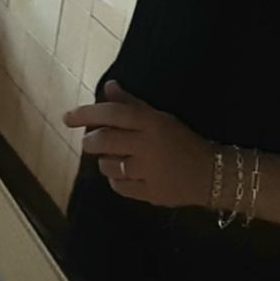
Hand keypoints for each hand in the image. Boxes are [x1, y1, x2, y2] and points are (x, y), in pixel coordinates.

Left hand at [64, 81, 215, 209]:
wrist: (212, 174)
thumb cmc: (181, 141)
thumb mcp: (159, 118)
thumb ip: (131, 104)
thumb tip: (108, 86)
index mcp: (151, 123)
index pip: (112, 114)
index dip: (86, 114)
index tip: (67, 118)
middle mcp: (148, 146)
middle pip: (102, 141)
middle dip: (91, 141)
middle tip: (92, 142)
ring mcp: (149, 172)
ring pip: (107, 165)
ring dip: (105, 161)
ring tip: (118, 159)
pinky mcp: (150, 193)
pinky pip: (118, 186)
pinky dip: (117, 180)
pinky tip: (128, 175)